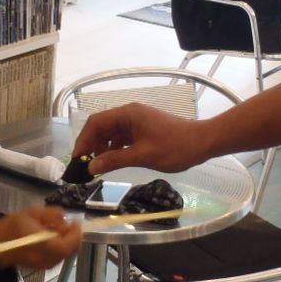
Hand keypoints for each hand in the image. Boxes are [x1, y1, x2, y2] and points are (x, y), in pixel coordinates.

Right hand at [0, 205, 81, 268]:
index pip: (67, 245)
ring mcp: (45, 265)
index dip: (75, 235)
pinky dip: (62, 248)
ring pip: (66, 255)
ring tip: (60, 231)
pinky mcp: (43, 267)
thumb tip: (66, 220)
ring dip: (68, 243)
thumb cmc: (13, 226)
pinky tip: (54, 239)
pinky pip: (59, 258)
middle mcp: (46, 258)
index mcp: (43, 245)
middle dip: (74, 238)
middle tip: (71, 226)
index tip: (75, 222)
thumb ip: (52, 214)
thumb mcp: (32, 212)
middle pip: (70, 252)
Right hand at [72, 103, 207, 176]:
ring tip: (97, 166)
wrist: (202, 142)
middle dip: (91, 145)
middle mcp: (130, 114)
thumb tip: (91, 167)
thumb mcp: (143, 156)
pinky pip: (122, 137)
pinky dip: (114, 148)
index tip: (78, 159)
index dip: (83, 140)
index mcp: (128, 114)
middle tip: (85, 166)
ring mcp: (138, 121)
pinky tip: (112, 161)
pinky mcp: (144, 129)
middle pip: (102, 126)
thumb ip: (115, 160)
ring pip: (112, 133)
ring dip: (102, 148)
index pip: (96, 123)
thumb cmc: (175, 147)